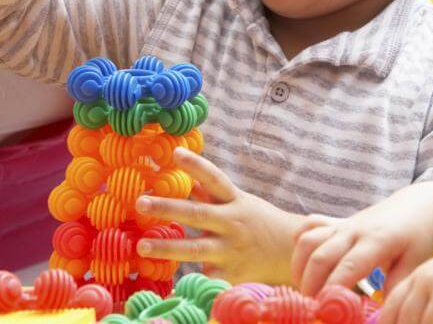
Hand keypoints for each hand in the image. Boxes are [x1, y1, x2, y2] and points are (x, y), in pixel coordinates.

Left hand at [134, 148, 301, 284]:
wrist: (292, 255)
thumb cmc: (259, 223)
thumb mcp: (240, 202)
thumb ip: (213, 194)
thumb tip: (186, 178)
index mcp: (235, 201)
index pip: (214, 179)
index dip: (195, 165)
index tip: (175, 152)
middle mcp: (232, 223)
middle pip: (196, 214)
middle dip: (167, 208)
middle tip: (139, 202)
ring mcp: (231, 250)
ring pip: (194, 249)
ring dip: (166, 248)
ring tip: (141, 246)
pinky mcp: (230, 274)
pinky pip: (204, 274)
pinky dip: (190, 276)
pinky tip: (173, 281)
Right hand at [292, 185, 432, 296]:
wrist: (415, 204)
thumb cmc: (416, 235)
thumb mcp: (414, 260)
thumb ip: (396, 284)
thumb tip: (382, 309)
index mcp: (376, 241)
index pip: (348, 266)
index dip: (333, 288)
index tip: (326, 307)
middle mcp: (354, 231)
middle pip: (321, 256)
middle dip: (310, 284)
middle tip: (311, 305)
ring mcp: (342, 224)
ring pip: (308, 240)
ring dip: (300, 266)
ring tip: (304, 289)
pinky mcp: (336, 221)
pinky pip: (309, 226)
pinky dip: (299, 242)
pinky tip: (303, 262)